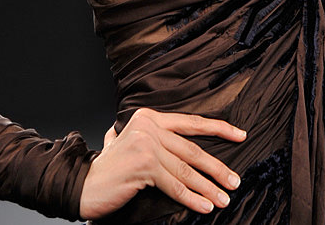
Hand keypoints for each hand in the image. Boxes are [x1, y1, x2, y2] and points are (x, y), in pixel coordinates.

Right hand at [79, 107, 245, 218]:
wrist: (83, 184)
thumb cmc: (111, 169)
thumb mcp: (134, 145)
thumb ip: (156, 140)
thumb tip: (186, 151)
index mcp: (150, 117)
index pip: (191, 122)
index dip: (218, 128)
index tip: (240, 135)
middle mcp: (149, 126)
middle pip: (192, 149)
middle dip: (217, 168)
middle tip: (235, 181)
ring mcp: (146, 144)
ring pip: (186, 169)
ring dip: (208, 187)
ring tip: (224, 198)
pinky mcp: (144, 165)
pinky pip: (175, 185)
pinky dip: (192, 197)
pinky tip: (205, 206)